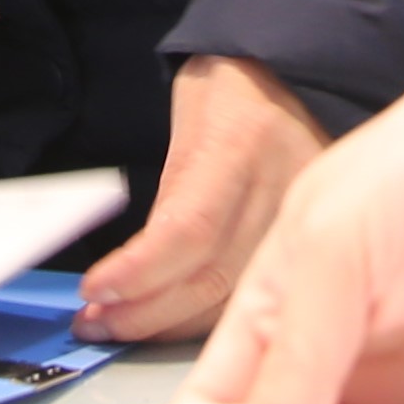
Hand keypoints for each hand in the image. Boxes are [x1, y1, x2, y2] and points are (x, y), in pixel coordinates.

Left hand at [75, 54, 321, 343]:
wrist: (307, 77)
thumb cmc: (238, 86)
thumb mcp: (192, 113)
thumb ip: (171, 190)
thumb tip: (132, 268)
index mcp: (242, 144)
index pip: (188, 230)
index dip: (138, 272)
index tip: (94, 289)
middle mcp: (278, 193)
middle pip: (209, 281)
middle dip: (142, 314)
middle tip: (94, 320)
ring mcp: (298, 225)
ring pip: (231, 302)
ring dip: (167, 326)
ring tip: (118, 325)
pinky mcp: (308, 246)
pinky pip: (252, 298)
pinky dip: (204, 319)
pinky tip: (169, 324)